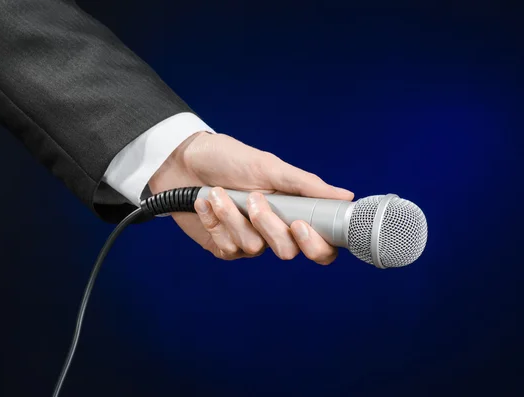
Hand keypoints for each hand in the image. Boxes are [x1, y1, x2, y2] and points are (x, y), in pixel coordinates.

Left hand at [148, 132, 353, 264]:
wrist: (183, 160)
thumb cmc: (229, 159)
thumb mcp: (269, 166)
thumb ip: (305, 186)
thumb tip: (346, 196)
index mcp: (292, 211)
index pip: (319, 245)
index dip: (315, 244)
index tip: (299, 224)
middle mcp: (273, 231)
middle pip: (288, 251)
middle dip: (269, 225)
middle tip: (254, 199)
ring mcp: (248, 240)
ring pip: (253, 247)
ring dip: (234, 217)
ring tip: (218, 192)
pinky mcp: (223, 246)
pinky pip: (228, 248)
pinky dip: (215, 222)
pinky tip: (205, 203)